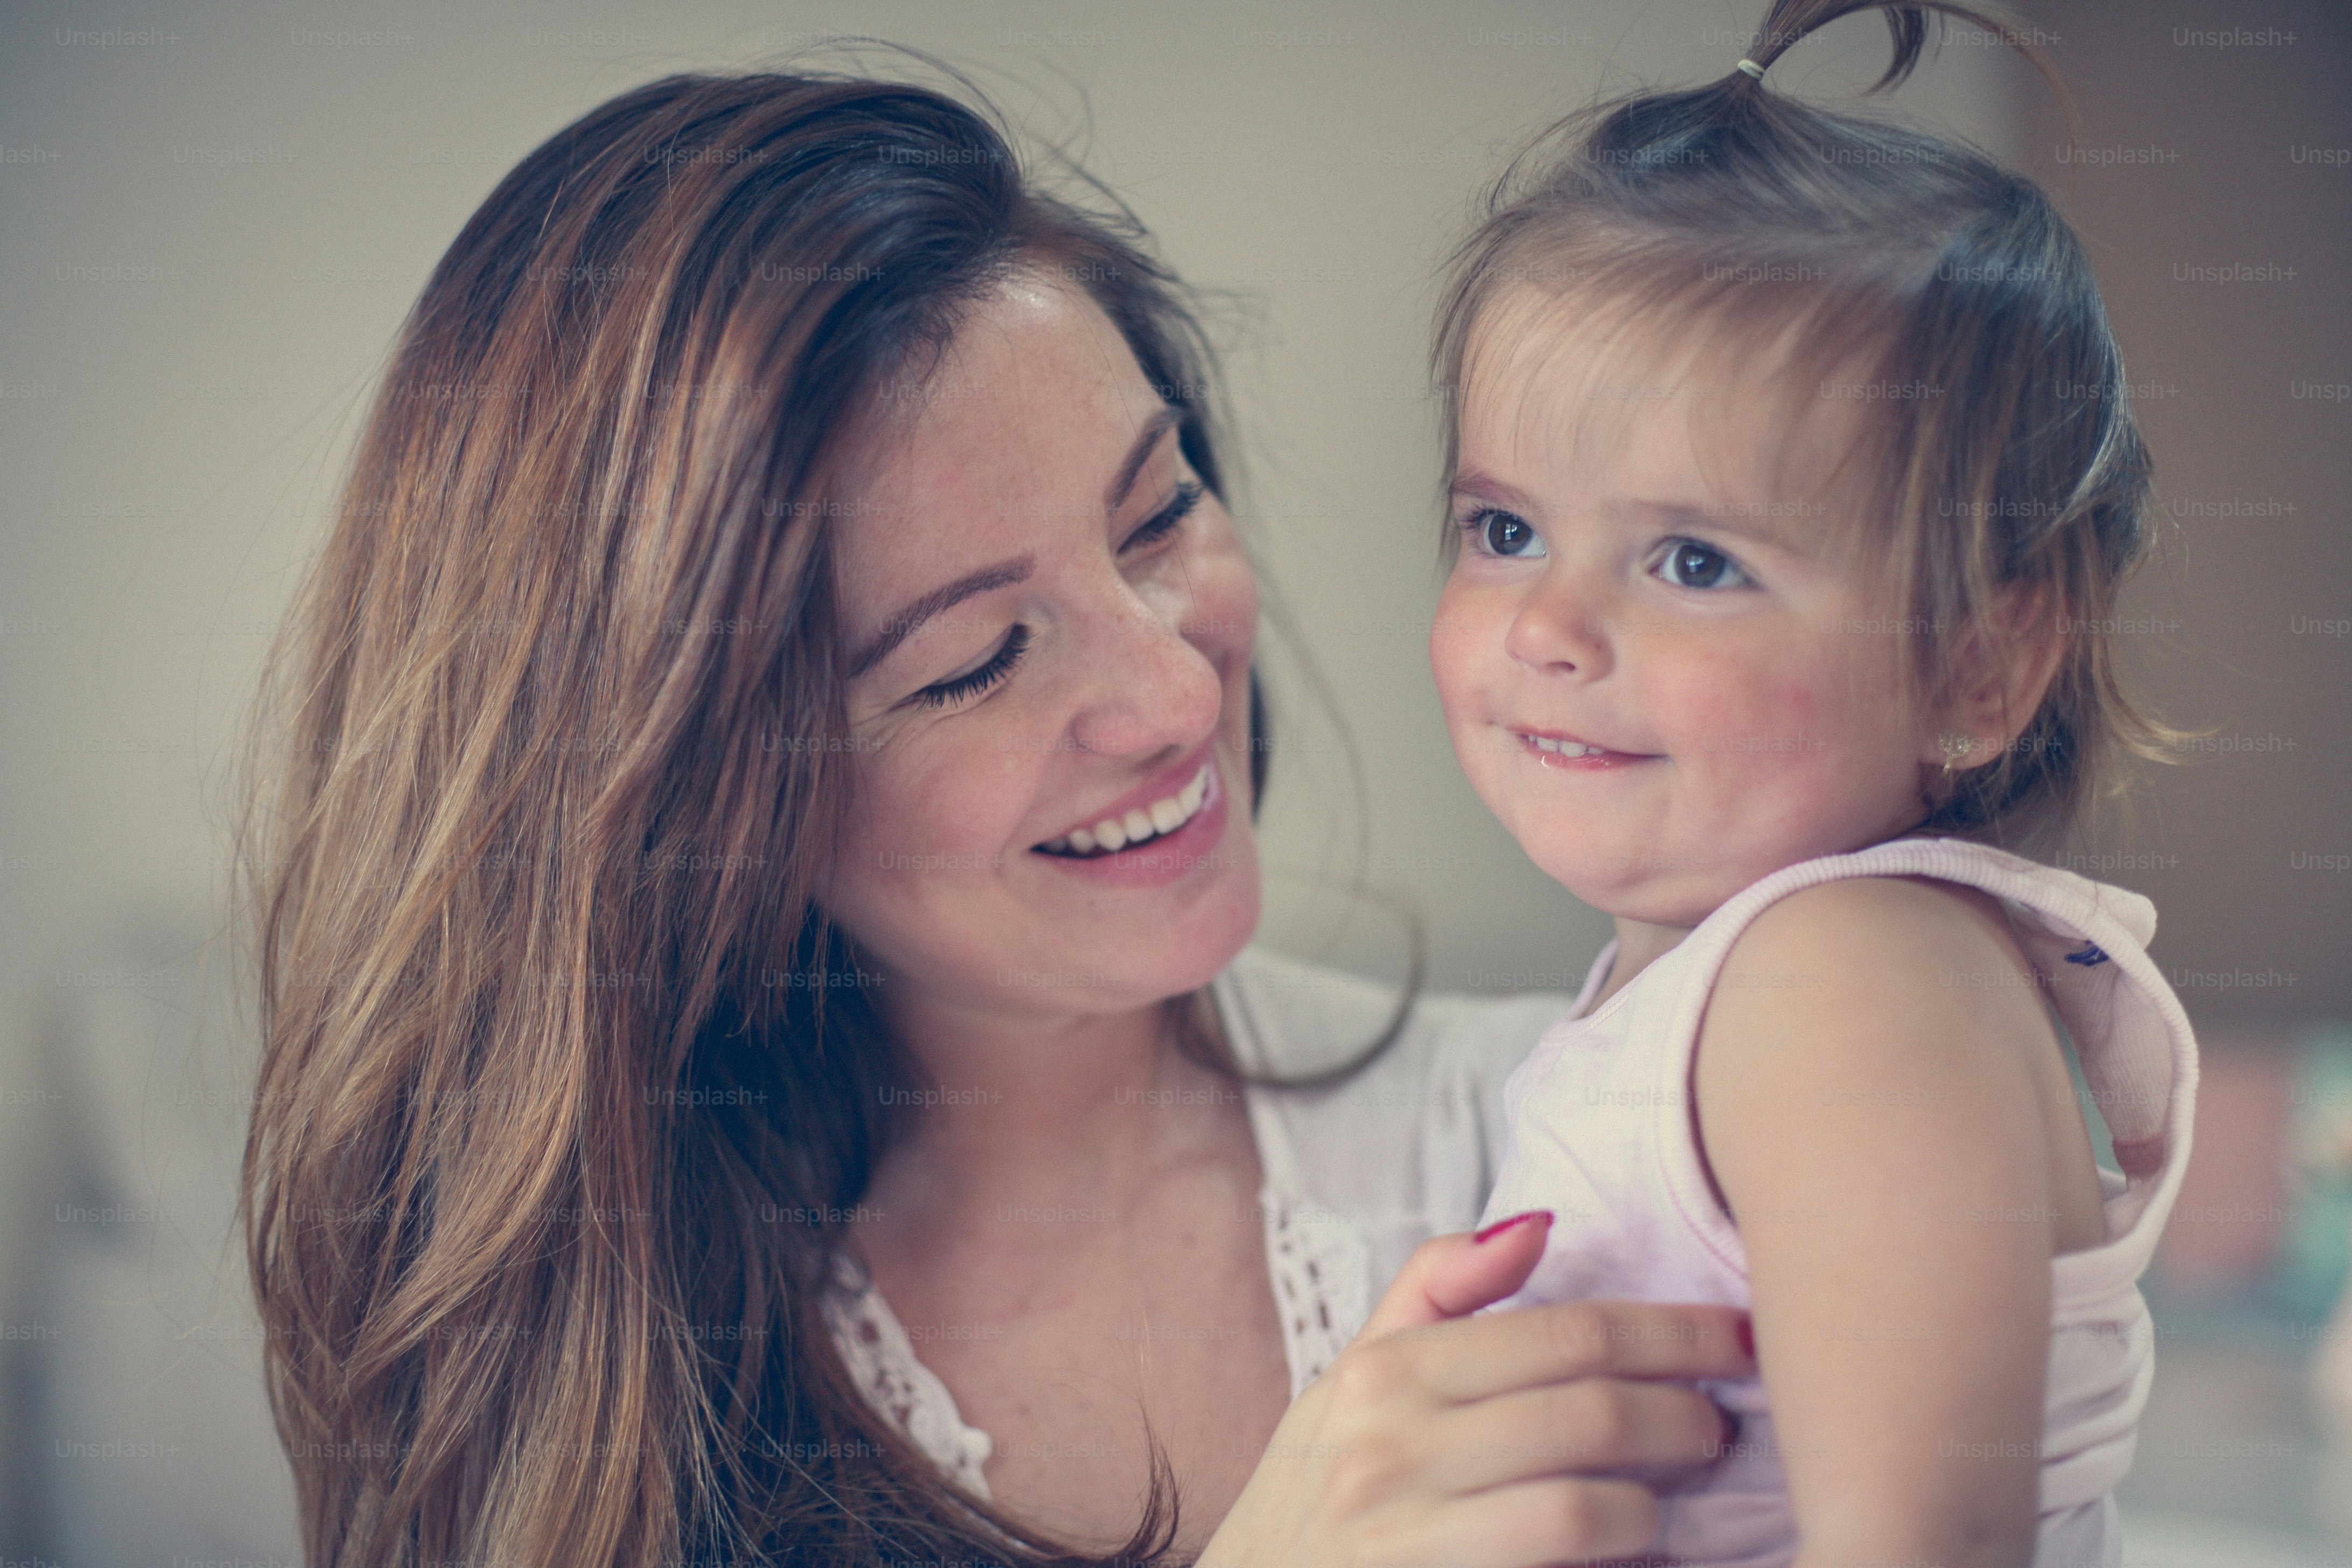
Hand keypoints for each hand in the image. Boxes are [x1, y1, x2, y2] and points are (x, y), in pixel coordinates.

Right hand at [1197, 1213, 1752, 1567]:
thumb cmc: (1312, 1498)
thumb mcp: (1348, 1382)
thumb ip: (1435, 1293)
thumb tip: (1539, 1222)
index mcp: (1383, 1375)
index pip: (1564, 1334)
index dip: (1671, 1334)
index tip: (1735, 1337)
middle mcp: (1389, 1449)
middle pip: (1590, 1414)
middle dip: (1684, 1416)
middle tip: (1722, 1424)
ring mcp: (1407, 1539)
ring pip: (1586, 1510)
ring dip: (1656, 1507)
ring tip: (1676, 1502)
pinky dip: (1620, 1566)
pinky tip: (1640, 1558)